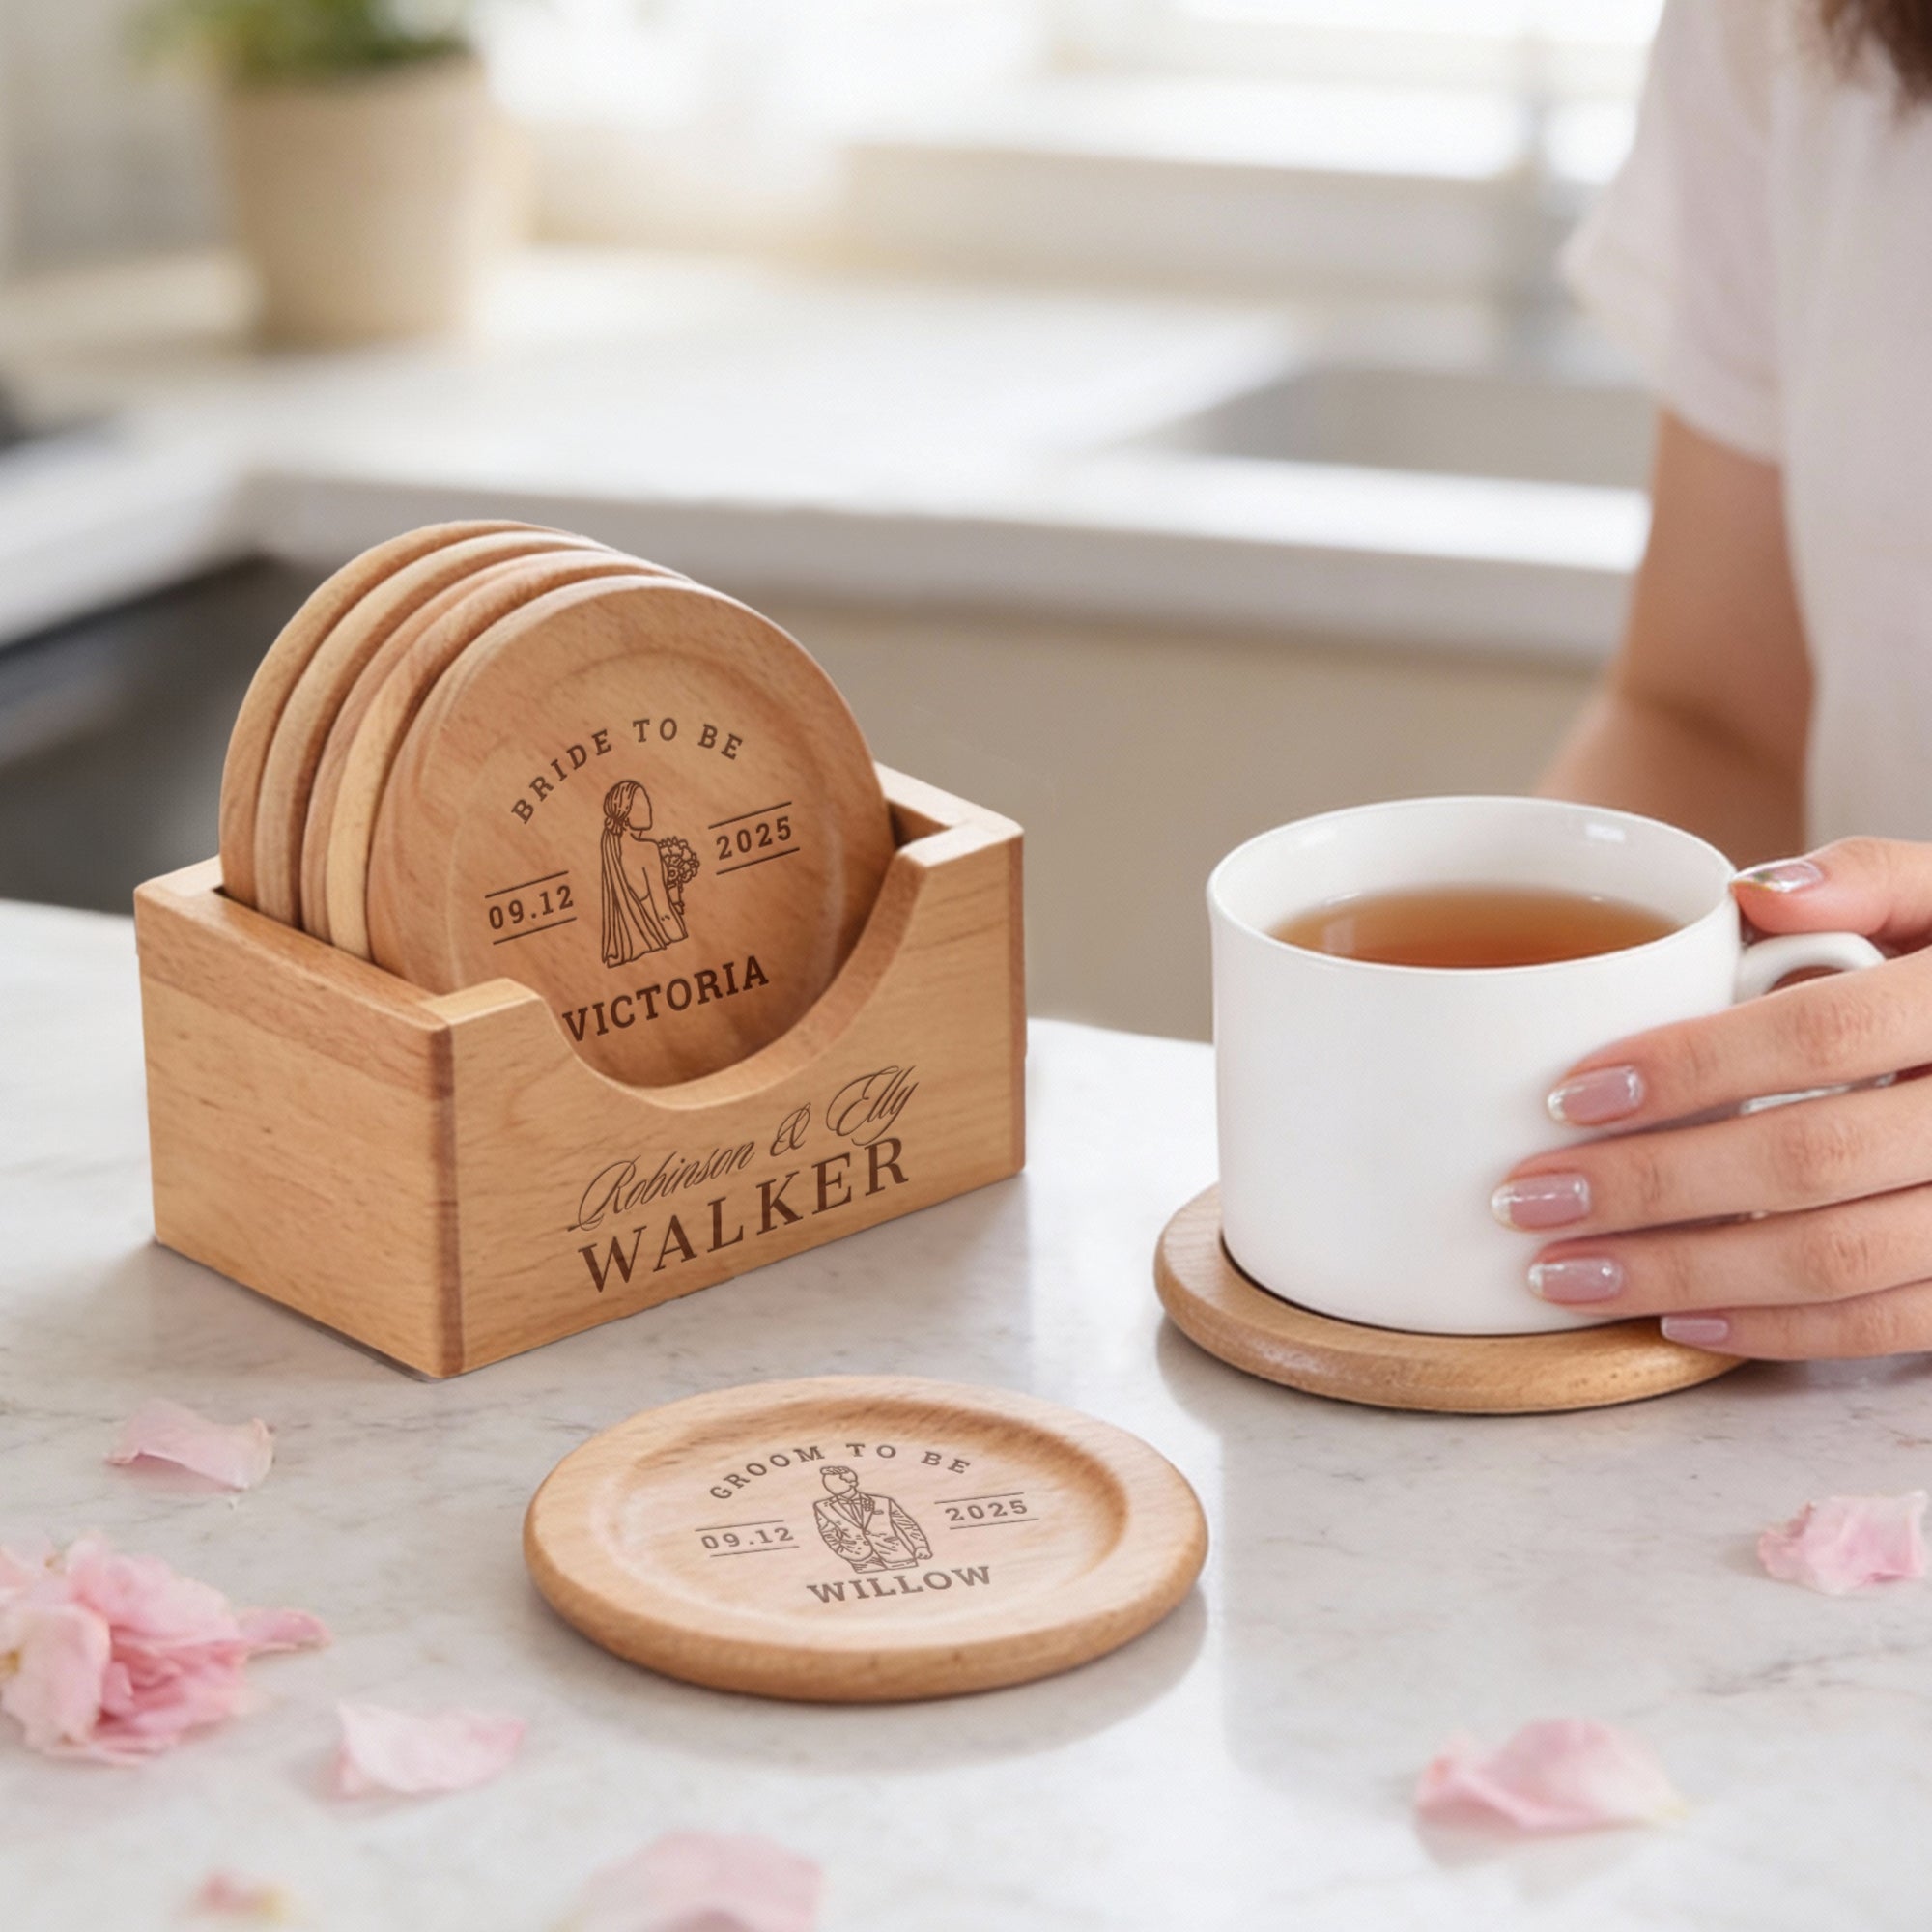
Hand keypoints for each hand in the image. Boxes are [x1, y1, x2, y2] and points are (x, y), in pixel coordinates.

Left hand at [1491, 838, 1931, 1358]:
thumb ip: (1865, 878)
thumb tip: (1753, 896)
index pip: (1821, 1035)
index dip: (1691, 1068)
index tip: (1567, 1096)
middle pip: (1807, 1159)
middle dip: (1648, 1186)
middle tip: (1528, 1198)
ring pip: (1836, 1260)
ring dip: (1682, 1274)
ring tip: (1562, 1273)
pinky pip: (1885, 1327)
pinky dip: (1775, 1333)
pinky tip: (1674, 1323)